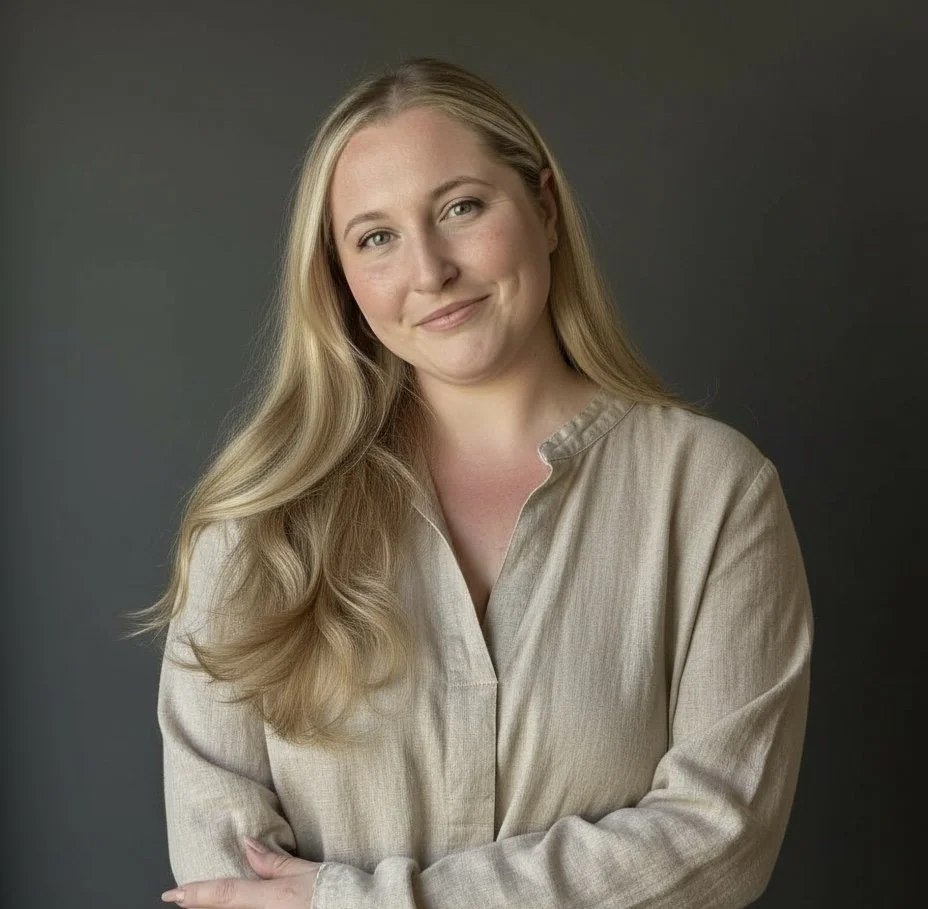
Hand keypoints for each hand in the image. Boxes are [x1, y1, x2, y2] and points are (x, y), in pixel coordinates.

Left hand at [160, 837, 321, 907]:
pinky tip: (256, 900)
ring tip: (216, 896)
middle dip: (209, 903)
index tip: (170, 894)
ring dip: (232, 906)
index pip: (224, 894)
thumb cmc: (340, 890)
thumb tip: (248, 846)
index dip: (196, 894)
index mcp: (273, 899)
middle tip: (194, 895)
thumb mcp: (308, 871)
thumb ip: (274, 863)